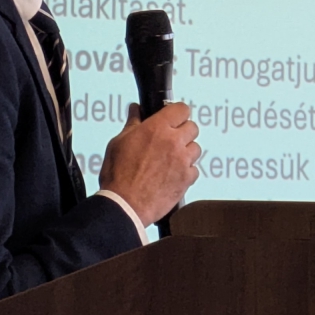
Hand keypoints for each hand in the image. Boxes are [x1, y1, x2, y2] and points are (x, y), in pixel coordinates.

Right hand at [98, 102, 199, 226]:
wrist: (124, 205)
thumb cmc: (118, 176)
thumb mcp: (119, 143)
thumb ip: (132, 123)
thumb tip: (135, 110)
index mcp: (156, 128)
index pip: (181, 109)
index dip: (177, 112)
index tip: (173, 117)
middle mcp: (173, 142)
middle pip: (192, 127)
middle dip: (183, 132)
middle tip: (171, 140)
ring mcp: (182, 160)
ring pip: (195, 148)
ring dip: (186, 152)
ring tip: (171, 160)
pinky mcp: (186, 179)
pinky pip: (195, 170)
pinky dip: (187, 172)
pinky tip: (173, 175)